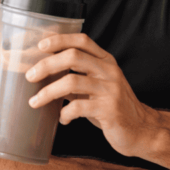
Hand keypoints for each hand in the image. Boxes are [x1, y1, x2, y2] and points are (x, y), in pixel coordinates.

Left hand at [24, 33, 158, 157]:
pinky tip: (62, 119)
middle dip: (47, 65)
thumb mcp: (93, 87)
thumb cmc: (110, 107)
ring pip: (72, 82)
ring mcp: (110, 89)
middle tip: (29, 76)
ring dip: (48, 92)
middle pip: (73, 57)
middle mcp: (109, 71)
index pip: (82, 40)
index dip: (60, 39)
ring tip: (34, 101)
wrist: (140, 130)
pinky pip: (80, 107)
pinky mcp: (110, 110)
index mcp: (105, 61)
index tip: (40, 45)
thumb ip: (73, 78)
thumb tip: (39, 75)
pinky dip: (65, 113)